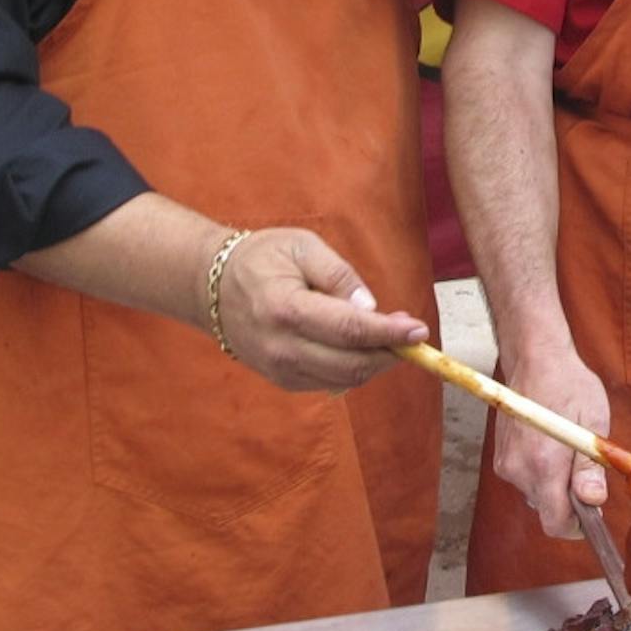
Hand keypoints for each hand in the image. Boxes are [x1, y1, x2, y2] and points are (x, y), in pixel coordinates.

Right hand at [212, 227, 427, 392]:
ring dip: (375, 363)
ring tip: (388, 338)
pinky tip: (360, 347)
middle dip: (389, 353)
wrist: (212, 287)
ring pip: (344, 379)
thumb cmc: (262, 259)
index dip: (389, 334)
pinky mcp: (282, 381)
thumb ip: (339, 275)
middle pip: (351, 364)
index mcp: (285, 308)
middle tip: (411, 335)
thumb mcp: (303, 246)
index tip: (418, 330)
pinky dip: (354, 370)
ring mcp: (279, 369)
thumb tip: (371, 309)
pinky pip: (330, 383)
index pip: (348, 330)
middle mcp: (281, 347)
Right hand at [489, 341, 609, 538]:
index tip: (592, 513)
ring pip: (536, 494)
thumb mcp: (592, 423)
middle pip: (546, 510)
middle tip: (585, 469)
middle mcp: (519, 470)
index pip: (555, 523)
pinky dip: (540, 471)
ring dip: (554, 484)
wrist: (534, 358)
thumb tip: (593, 501)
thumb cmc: (568, 385)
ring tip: (568, 450)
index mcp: (544, 465)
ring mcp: (505, 464)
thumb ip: (590, 468)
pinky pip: (525, 478)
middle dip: (568, 499)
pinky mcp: (500, 457)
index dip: (577, 526)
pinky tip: (551, 445)